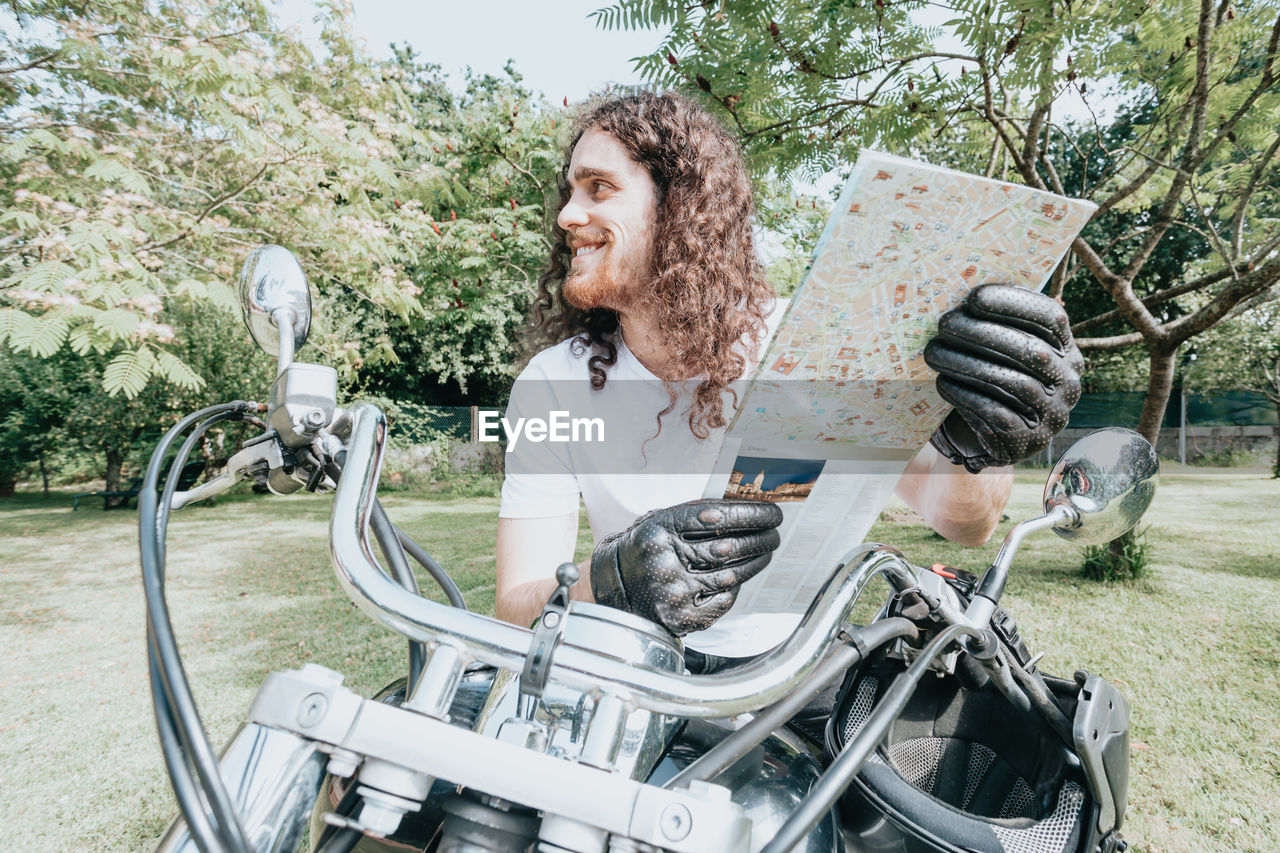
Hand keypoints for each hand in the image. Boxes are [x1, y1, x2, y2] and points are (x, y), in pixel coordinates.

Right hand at [589, 499, 782, 635]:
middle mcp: (665, 561)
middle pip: (729, 548)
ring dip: (755, 562)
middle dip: (761, 538)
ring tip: (764, 552)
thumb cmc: (646, 547)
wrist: (614, 584)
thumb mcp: (661, 520)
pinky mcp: (680, 617)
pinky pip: (722, 601)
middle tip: (774, 534)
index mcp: (660, 531)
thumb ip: (697, 515)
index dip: (751, 514)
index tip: (771, 513)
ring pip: (731, 576)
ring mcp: (673, 593)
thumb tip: (745, 508)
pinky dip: (735, 589)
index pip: (718, 517)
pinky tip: (738, 577)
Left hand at [925, 283, 1082, 472]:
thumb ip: (1000, 324)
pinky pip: (997, 413)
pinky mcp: (1030, 440)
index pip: (1051, 318)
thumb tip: (964, 286)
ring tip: (933, 353)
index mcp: (1065, 349)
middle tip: (943, 323)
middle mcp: (1067, 380)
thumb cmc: (993, 381)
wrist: (993, 438)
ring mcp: (1053, 413)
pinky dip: (966, 396)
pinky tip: (942, 383)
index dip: (1013, 304)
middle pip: (1028, 350)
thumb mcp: (1004, 351)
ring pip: (1012, 383)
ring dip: (967, 364)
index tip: (972, 297)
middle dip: (981, 333)